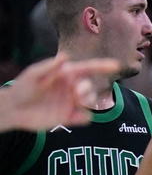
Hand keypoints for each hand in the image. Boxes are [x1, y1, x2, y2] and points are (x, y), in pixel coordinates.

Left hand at [0, 55, 119, 131]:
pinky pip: (85, 117)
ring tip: (76, 101)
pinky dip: (84, 117)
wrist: (13, 109)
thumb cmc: (22, 88)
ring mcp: (70, 103)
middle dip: (87, 89)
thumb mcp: (34, 74)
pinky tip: (74, 116)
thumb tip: (66, 57)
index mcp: (64, 75)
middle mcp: (70, 88)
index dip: (101, 66)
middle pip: (90, 86)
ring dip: (87, 100)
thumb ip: (50, 66)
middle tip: (76, 93)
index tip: (116, 65)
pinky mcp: (68, 117)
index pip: (87, 69)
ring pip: (90, 101)